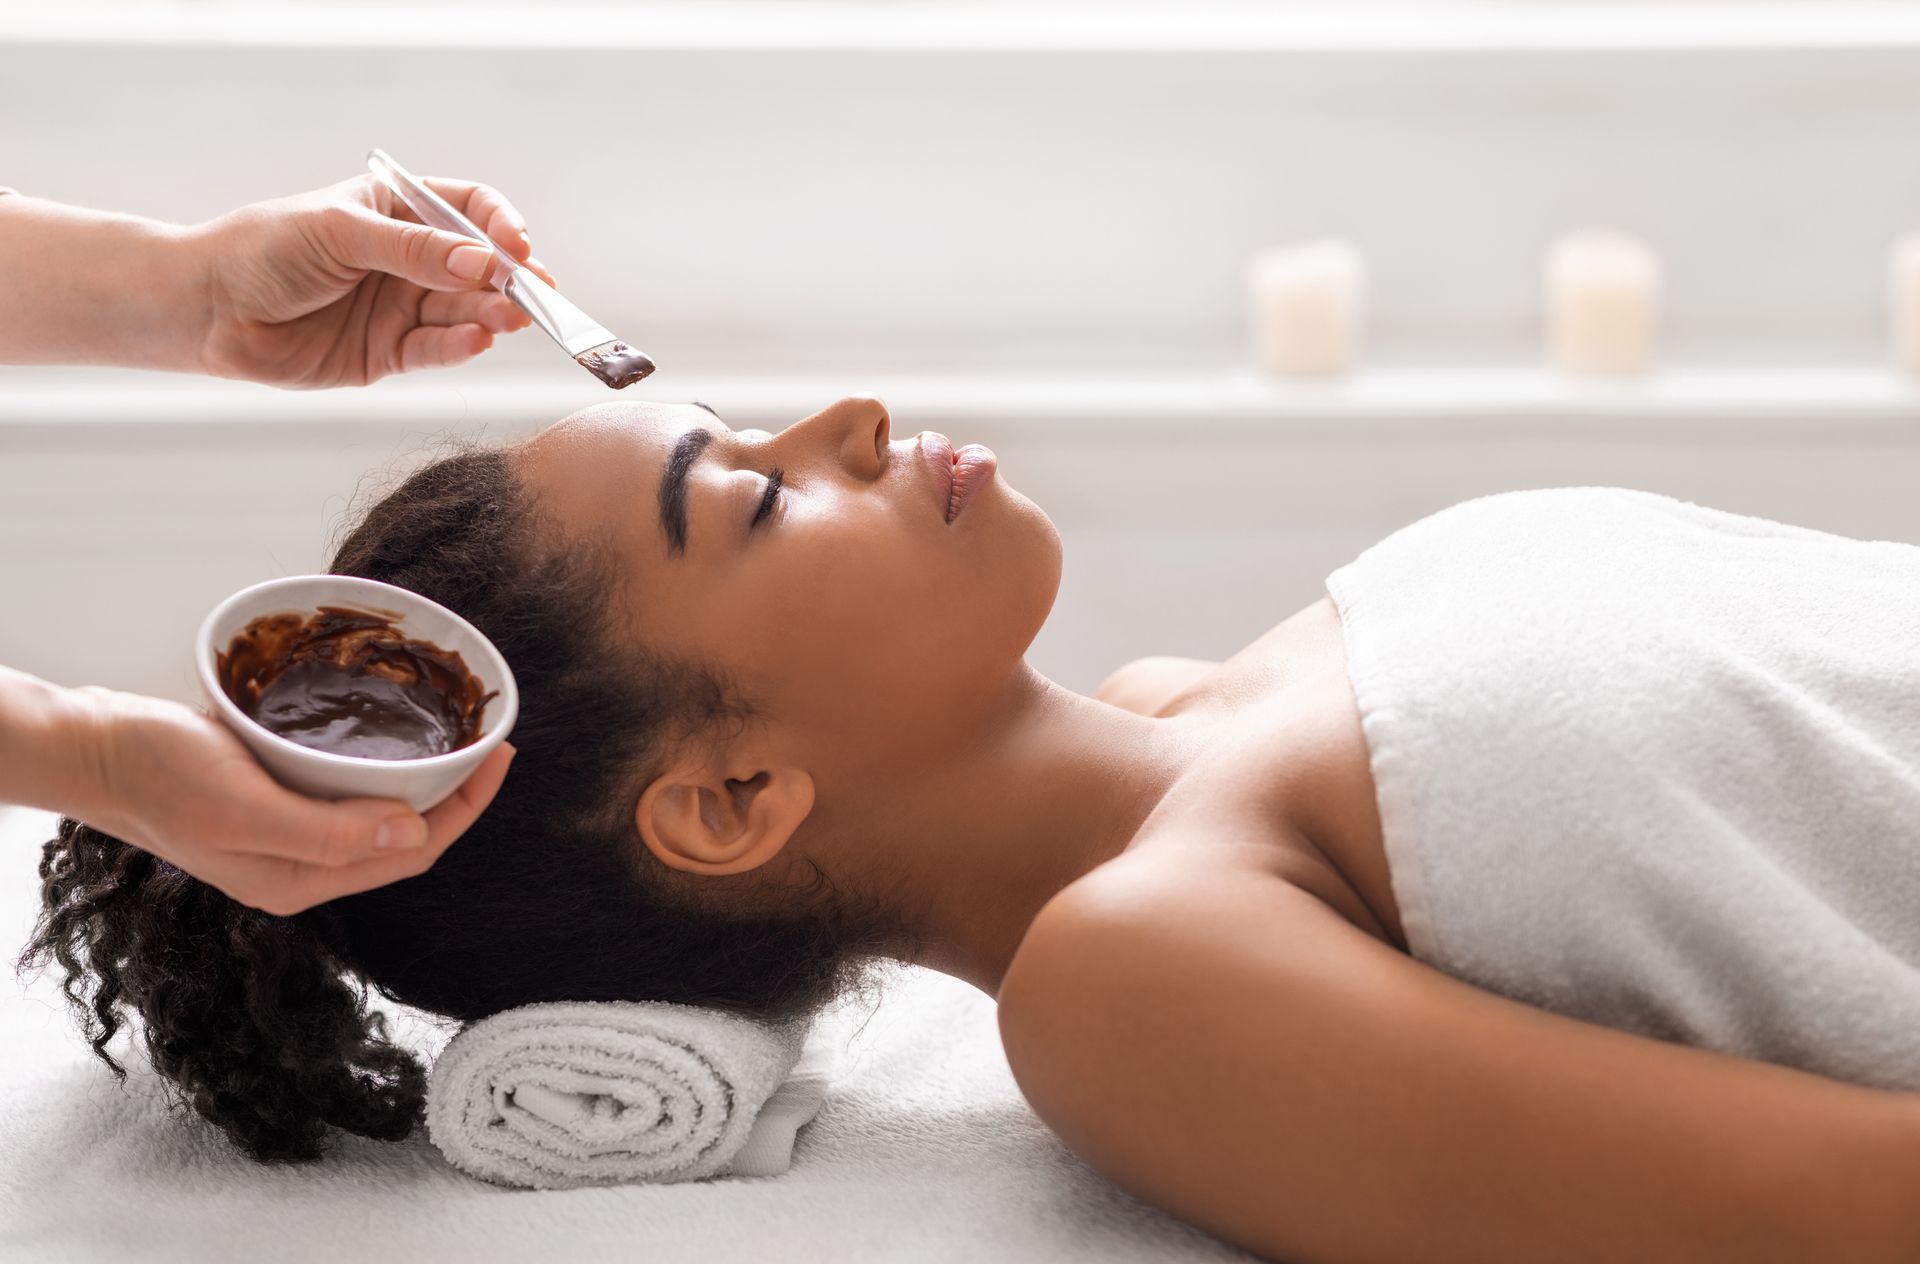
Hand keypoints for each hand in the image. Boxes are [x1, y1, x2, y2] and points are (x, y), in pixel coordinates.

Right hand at [71, 686, 513, 915]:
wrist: (91, 746)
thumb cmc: (157, 774)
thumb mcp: (244, 805)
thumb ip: (327, 831)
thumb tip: (416, 830)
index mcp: (300, 880)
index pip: (412, 853)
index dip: (465, 810)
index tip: (499, 755)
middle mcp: (299, 864)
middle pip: (404, 836)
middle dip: (457, 794)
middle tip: (490, 738)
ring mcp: (284, 831)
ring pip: (378, 812)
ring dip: (423, 780)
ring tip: (458, 736)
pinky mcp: (269, 796)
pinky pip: (345, 789)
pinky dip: (379, 766)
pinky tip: (394, 735)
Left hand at [192, 171, 558, 388]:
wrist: (208, 308)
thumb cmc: (262, 251)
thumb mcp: (340, 232)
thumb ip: (413, 251)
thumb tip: (482, 263)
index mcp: (397, 211)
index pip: (468, 210)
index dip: (500, 226)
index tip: (517, 246)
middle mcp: (407, 259)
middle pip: (478, 267)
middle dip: (509, 279)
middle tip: (534, 294)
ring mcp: (401, 307)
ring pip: (464, 310)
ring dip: (492, 313)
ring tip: (510, 318)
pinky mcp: (389, 353)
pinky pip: (436, 349)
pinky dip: (459, 346)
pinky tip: (477, 340)